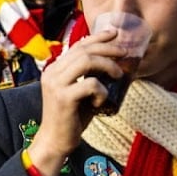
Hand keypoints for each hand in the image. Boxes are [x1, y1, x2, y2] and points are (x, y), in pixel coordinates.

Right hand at [31, 28, 125, 175]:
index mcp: (54, 70)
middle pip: (84, 50)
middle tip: (124, 53)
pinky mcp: (63, 97)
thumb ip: (89, 77)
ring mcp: (55, 85)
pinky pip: (90, 84)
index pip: (77, 46)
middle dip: (108, 49)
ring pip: (87, 61)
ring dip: (107, 65)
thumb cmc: (71, 118)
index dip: (97, 37)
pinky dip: (102, 91)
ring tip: (118, 75)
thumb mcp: (80, 92)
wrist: (55, 141)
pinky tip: (100, 102)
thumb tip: (115, 63)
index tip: (114, 34)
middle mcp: (52, 73)